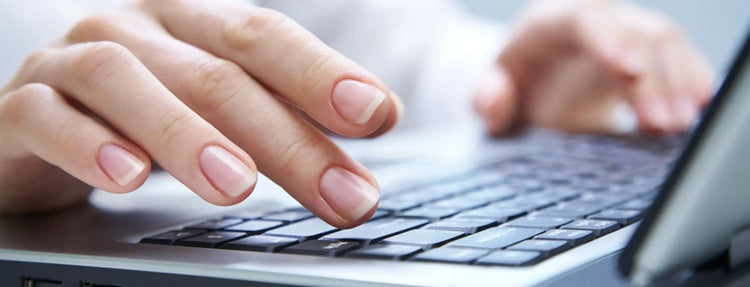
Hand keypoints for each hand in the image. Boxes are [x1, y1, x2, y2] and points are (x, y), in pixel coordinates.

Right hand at [0, 0, 402, 227]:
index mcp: (192, 22)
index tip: (380, 116)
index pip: (265, 37)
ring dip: (188, 137)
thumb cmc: (143, 113)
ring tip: (237, 186)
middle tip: (343, 194)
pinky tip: (128, 181)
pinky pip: (48, 117)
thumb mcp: (215, 106)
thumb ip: (280, 112)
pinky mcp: (21, 105)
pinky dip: (89, 147)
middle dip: (287, 138)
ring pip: (130, 83)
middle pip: (218, 74)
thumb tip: (372, 133)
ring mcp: (72, 61)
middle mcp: (137, 29)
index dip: (323, 74)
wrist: (35, 121)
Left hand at [474, 0, 713, 134]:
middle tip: (660, 122)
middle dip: (652, 77)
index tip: (629, 71)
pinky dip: (692, 82)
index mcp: (551, 23)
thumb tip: (495, 100)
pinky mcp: (648, 56)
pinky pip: (679, 59)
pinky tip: (697, 108)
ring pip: (665, 44)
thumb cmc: (512, 82)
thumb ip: (485, 96)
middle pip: (634, 32)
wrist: (533, 79)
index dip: (610, 39)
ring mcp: (626, 36)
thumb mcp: (488, 91)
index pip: (586, 17)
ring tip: (679, 125)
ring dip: (678, 83)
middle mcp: (595, 22)